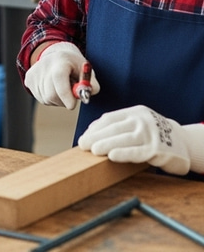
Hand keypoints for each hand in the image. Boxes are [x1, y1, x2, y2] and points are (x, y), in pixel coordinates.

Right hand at [24, 41, 100, 109]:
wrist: (57, 56)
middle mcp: (44, 65)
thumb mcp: (87, 72)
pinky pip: (42, 98)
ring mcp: (34, 73)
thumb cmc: (75, 66)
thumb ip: (91, 85)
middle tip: (71, 91)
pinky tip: (53, 86)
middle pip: (52, 93)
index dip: (65, 93)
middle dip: (64, 99)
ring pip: (48, 99)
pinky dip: (50, 97)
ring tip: (61, 87)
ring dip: (58, 99)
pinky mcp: (28, 80)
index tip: (72, 106)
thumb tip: (85, 96)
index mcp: (60, 60)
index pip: (59, 77)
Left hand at [78, 106, 203, 175]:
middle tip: (82, 143)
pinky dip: (123, 154)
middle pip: (114, 128)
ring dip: (106, 144)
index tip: (84, 135)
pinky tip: (112, 156)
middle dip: (96, 136)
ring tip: (93, 150)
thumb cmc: (155, 134)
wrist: (185, 142)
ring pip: (123, 139)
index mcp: (135, 112)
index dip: (95, 128)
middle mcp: (142, 120)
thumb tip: (93, 134)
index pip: (110, 118)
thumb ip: (121, 126)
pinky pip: (137, 151)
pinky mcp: (158, 149)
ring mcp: (150, 134)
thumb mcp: (139, 123)